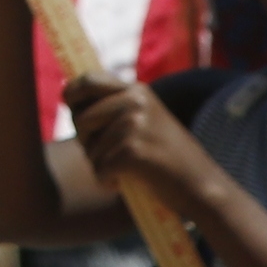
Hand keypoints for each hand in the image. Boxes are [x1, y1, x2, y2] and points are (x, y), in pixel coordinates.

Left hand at [64, 71, 228, 219]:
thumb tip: (66, 94)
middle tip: (107, 155)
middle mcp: (135, 101)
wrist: (201, 185)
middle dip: (85, 142)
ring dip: (99, 166)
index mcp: (136, 90)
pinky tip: (124, 183)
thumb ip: (113, 106)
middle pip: (81, 119)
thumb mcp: (143, 119)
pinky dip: (107, 182)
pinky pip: (99, 169)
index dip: (72, 96)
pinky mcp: (134, 150)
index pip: (86, 80)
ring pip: (89, 149)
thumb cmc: (165, 156)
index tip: (74, 112)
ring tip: (124, 171)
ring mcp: (135, 124)